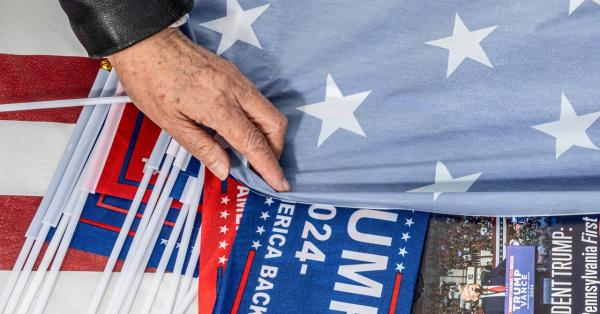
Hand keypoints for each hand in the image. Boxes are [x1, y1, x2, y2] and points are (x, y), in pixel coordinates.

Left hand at [108, 28, 289, 191]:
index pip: (254, 143)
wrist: (147, 40)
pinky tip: (241, 130)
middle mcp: (235, 91)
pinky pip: (257, 100)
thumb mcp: (170, 122)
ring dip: (268, 135)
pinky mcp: (234, 73)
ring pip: (269, 111)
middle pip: (275, 125)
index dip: (269, 167)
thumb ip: (202, 147)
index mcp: (218, 106)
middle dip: (276, 150)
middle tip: (264, 168)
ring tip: (252, 153)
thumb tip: (225, 170)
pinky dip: (258, 120)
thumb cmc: (150, 79)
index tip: (279, 184)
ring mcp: (237, 79)